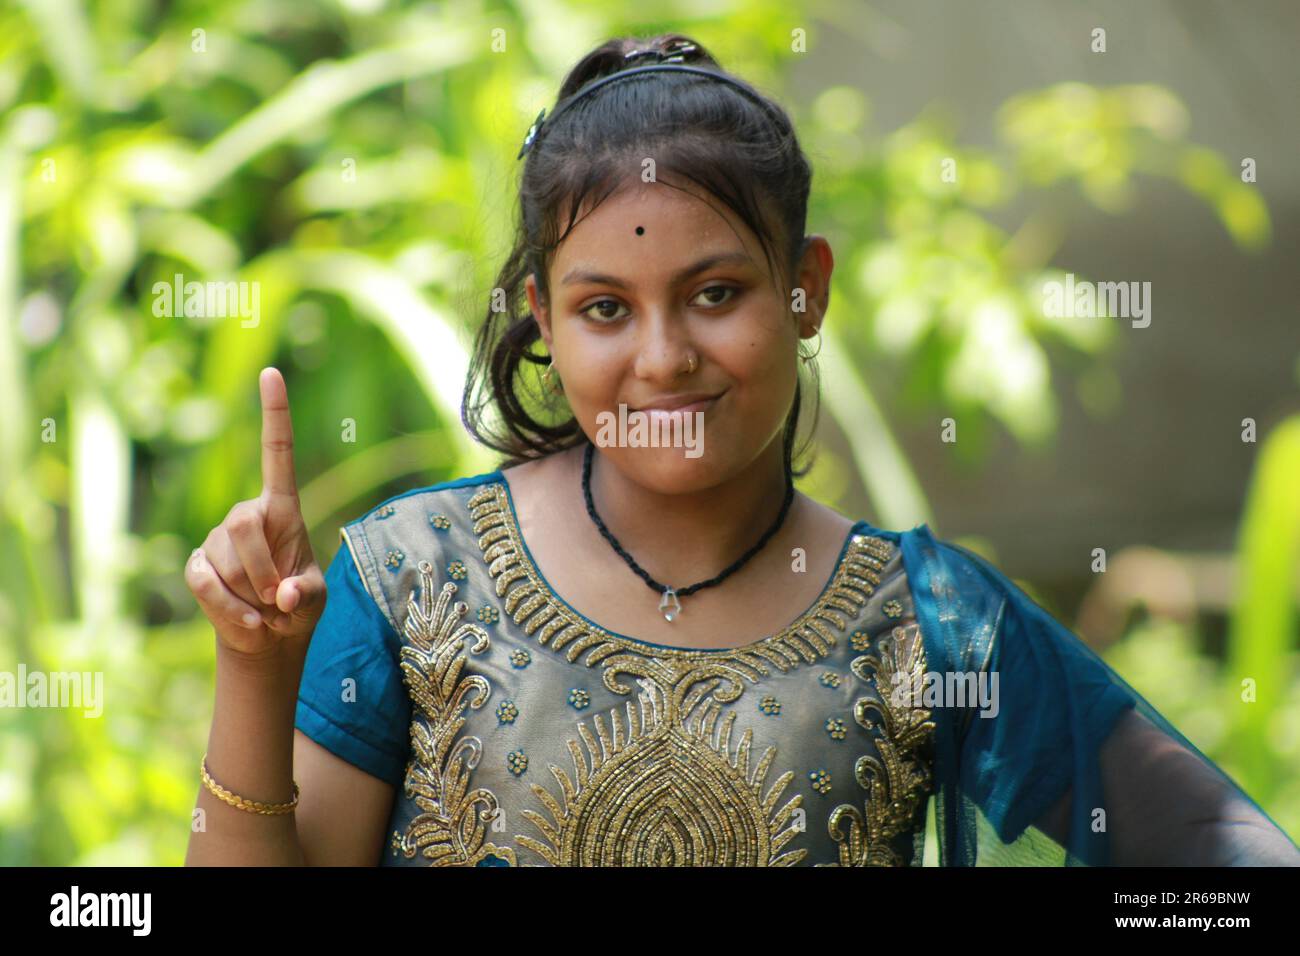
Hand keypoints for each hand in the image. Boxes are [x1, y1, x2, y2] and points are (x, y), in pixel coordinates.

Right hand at [185, 367, 326, 660]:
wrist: (267, 638)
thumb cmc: (297, 606)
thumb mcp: (314, 600)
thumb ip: (305, 594)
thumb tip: (284, 593)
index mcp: (283, 508)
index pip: (278, 452)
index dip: (275, 414)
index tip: (271, 372)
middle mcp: (247, 514)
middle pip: (244, 525)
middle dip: (263, 568)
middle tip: (278, 597)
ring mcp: (218, 538)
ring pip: (227, 561)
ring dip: (251, 595)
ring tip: (264, 608)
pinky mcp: (197, 564)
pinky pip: (205, 582)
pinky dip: (229, 610)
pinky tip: (247, 620)